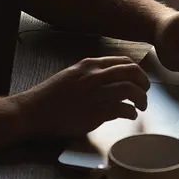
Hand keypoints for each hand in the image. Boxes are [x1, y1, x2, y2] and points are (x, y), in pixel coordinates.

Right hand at [16, 56, 149, 137]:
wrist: (33, 111)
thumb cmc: (50, 96)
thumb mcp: (71, 75)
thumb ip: (90, 75)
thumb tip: (109, 79)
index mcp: (89, 65)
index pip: (123, 62)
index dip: (136, 71)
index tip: (139, 80)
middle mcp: (95, 76)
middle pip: (132, 72)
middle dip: (144, 82)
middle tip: (145, 92)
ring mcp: (96, 94)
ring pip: (131, 89)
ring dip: (141, 99)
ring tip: (141, 106)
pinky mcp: (96, 112)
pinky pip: (123, 109)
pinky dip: (131, 112)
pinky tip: (131, 116)